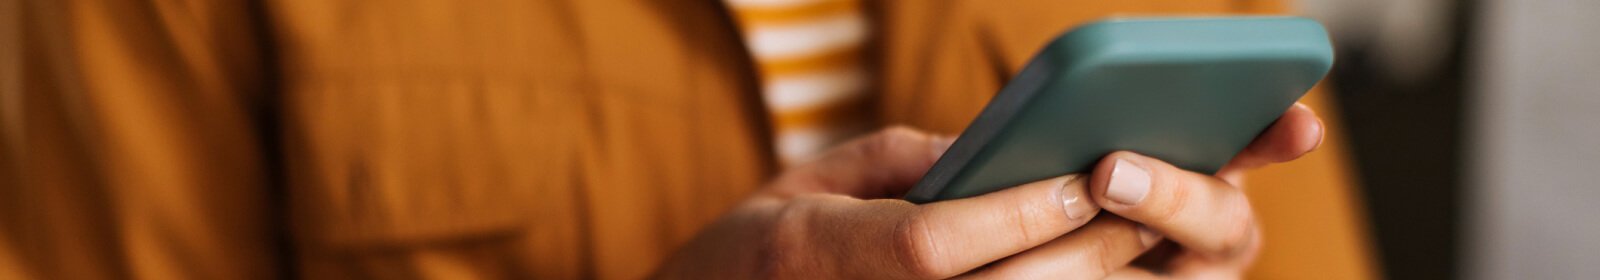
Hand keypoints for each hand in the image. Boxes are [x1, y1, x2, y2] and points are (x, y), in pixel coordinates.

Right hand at [653, 104, 1323, 278]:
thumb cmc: (750, 252)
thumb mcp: (805, 184)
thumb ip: (899, 162)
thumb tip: (995, 152)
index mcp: (810, 250)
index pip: (929, 244)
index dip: (1013, 215)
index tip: (1078, 181)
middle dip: (1079, 255)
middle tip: (1140, 212)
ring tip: (1127, 253)